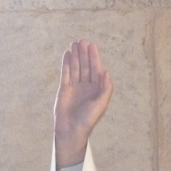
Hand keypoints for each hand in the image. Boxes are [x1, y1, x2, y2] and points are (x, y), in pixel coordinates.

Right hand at [54, 39, 113, 167]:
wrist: (71, 130)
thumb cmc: (88, 119)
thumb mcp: (101, 104)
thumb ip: (106, 88)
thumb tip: (107, 72)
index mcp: (96, 88)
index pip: (96, 69)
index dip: (94, 57)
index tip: (92, 45)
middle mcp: (86, 85)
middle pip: (85, 65)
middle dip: (84, 53)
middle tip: (82, 40)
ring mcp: (75, 86)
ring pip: (75, 67)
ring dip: (75, 56)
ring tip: (74, 44)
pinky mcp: (64, 89)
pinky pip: (66, 73)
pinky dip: (66, 63)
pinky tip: (67, 54)